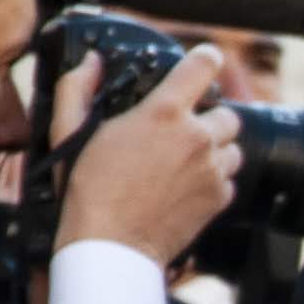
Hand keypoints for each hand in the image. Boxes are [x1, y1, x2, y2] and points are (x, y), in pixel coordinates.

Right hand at [55, 43, 242, 265]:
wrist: (112, 243)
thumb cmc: (89, 190)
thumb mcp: (70, 132)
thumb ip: (78, 89)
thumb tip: (90, 63)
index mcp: (163, 113)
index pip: (202, 66)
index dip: (205, 59)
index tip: (205, 60)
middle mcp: (197, 137)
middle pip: (227, 114)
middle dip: (208, 121)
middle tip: (180, 135)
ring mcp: (213, 168)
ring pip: (232, 148)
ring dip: (215, 152)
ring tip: (183, 164)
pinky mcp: (221, 197)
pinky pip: (229, 179)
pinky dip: (213, 181)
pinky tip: (184, 188)